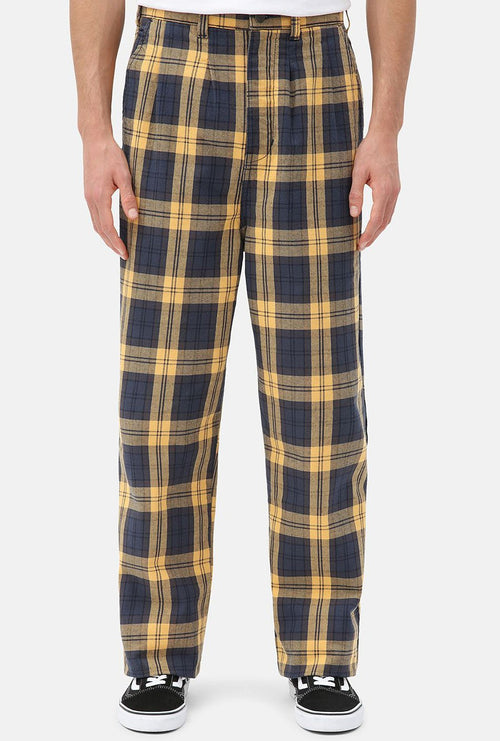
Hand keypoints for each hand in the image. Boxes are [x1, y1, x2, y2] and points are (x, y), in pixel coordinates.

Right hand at [83, 134, 137, 258]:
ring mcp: (88, 197)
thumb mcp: (124, 176)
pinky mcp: (89, 193)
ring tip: (117, 247)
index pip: (108, 227)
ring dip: (106, 238)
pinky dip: (102, 227)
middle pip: (100, 229)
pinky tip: (110, 230)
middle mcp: (90, 199)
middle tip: (124, 255)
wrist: (94, 139)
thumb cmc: (111, 155)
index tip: (125, 253)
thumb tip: (135, 218)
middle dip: (111, 244)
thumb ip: (129, 198)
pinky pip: (94, 216)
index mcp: (99, 197)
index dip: (117, 242)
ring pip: (96, 224)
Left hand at [349, 129, 400, 250]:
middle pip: (384, 221)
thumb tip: (353, 215)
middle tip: (361, 247)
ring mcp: (396, 190)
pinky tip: (374, 225)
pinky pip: (390, 209)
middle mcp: (393, 192)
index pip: (377, 218)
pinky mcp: (395, 187)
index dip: (368, 234)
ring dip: (378, 230)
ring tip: (366, 240)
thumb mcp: (357, 171)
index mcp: (384, 189)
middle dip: (373, 236)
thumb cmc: (369, 151)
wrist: (385, 136)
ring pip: (388, 217)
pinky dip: (382, 220)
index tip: (360, 244)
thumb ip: (355, 194)